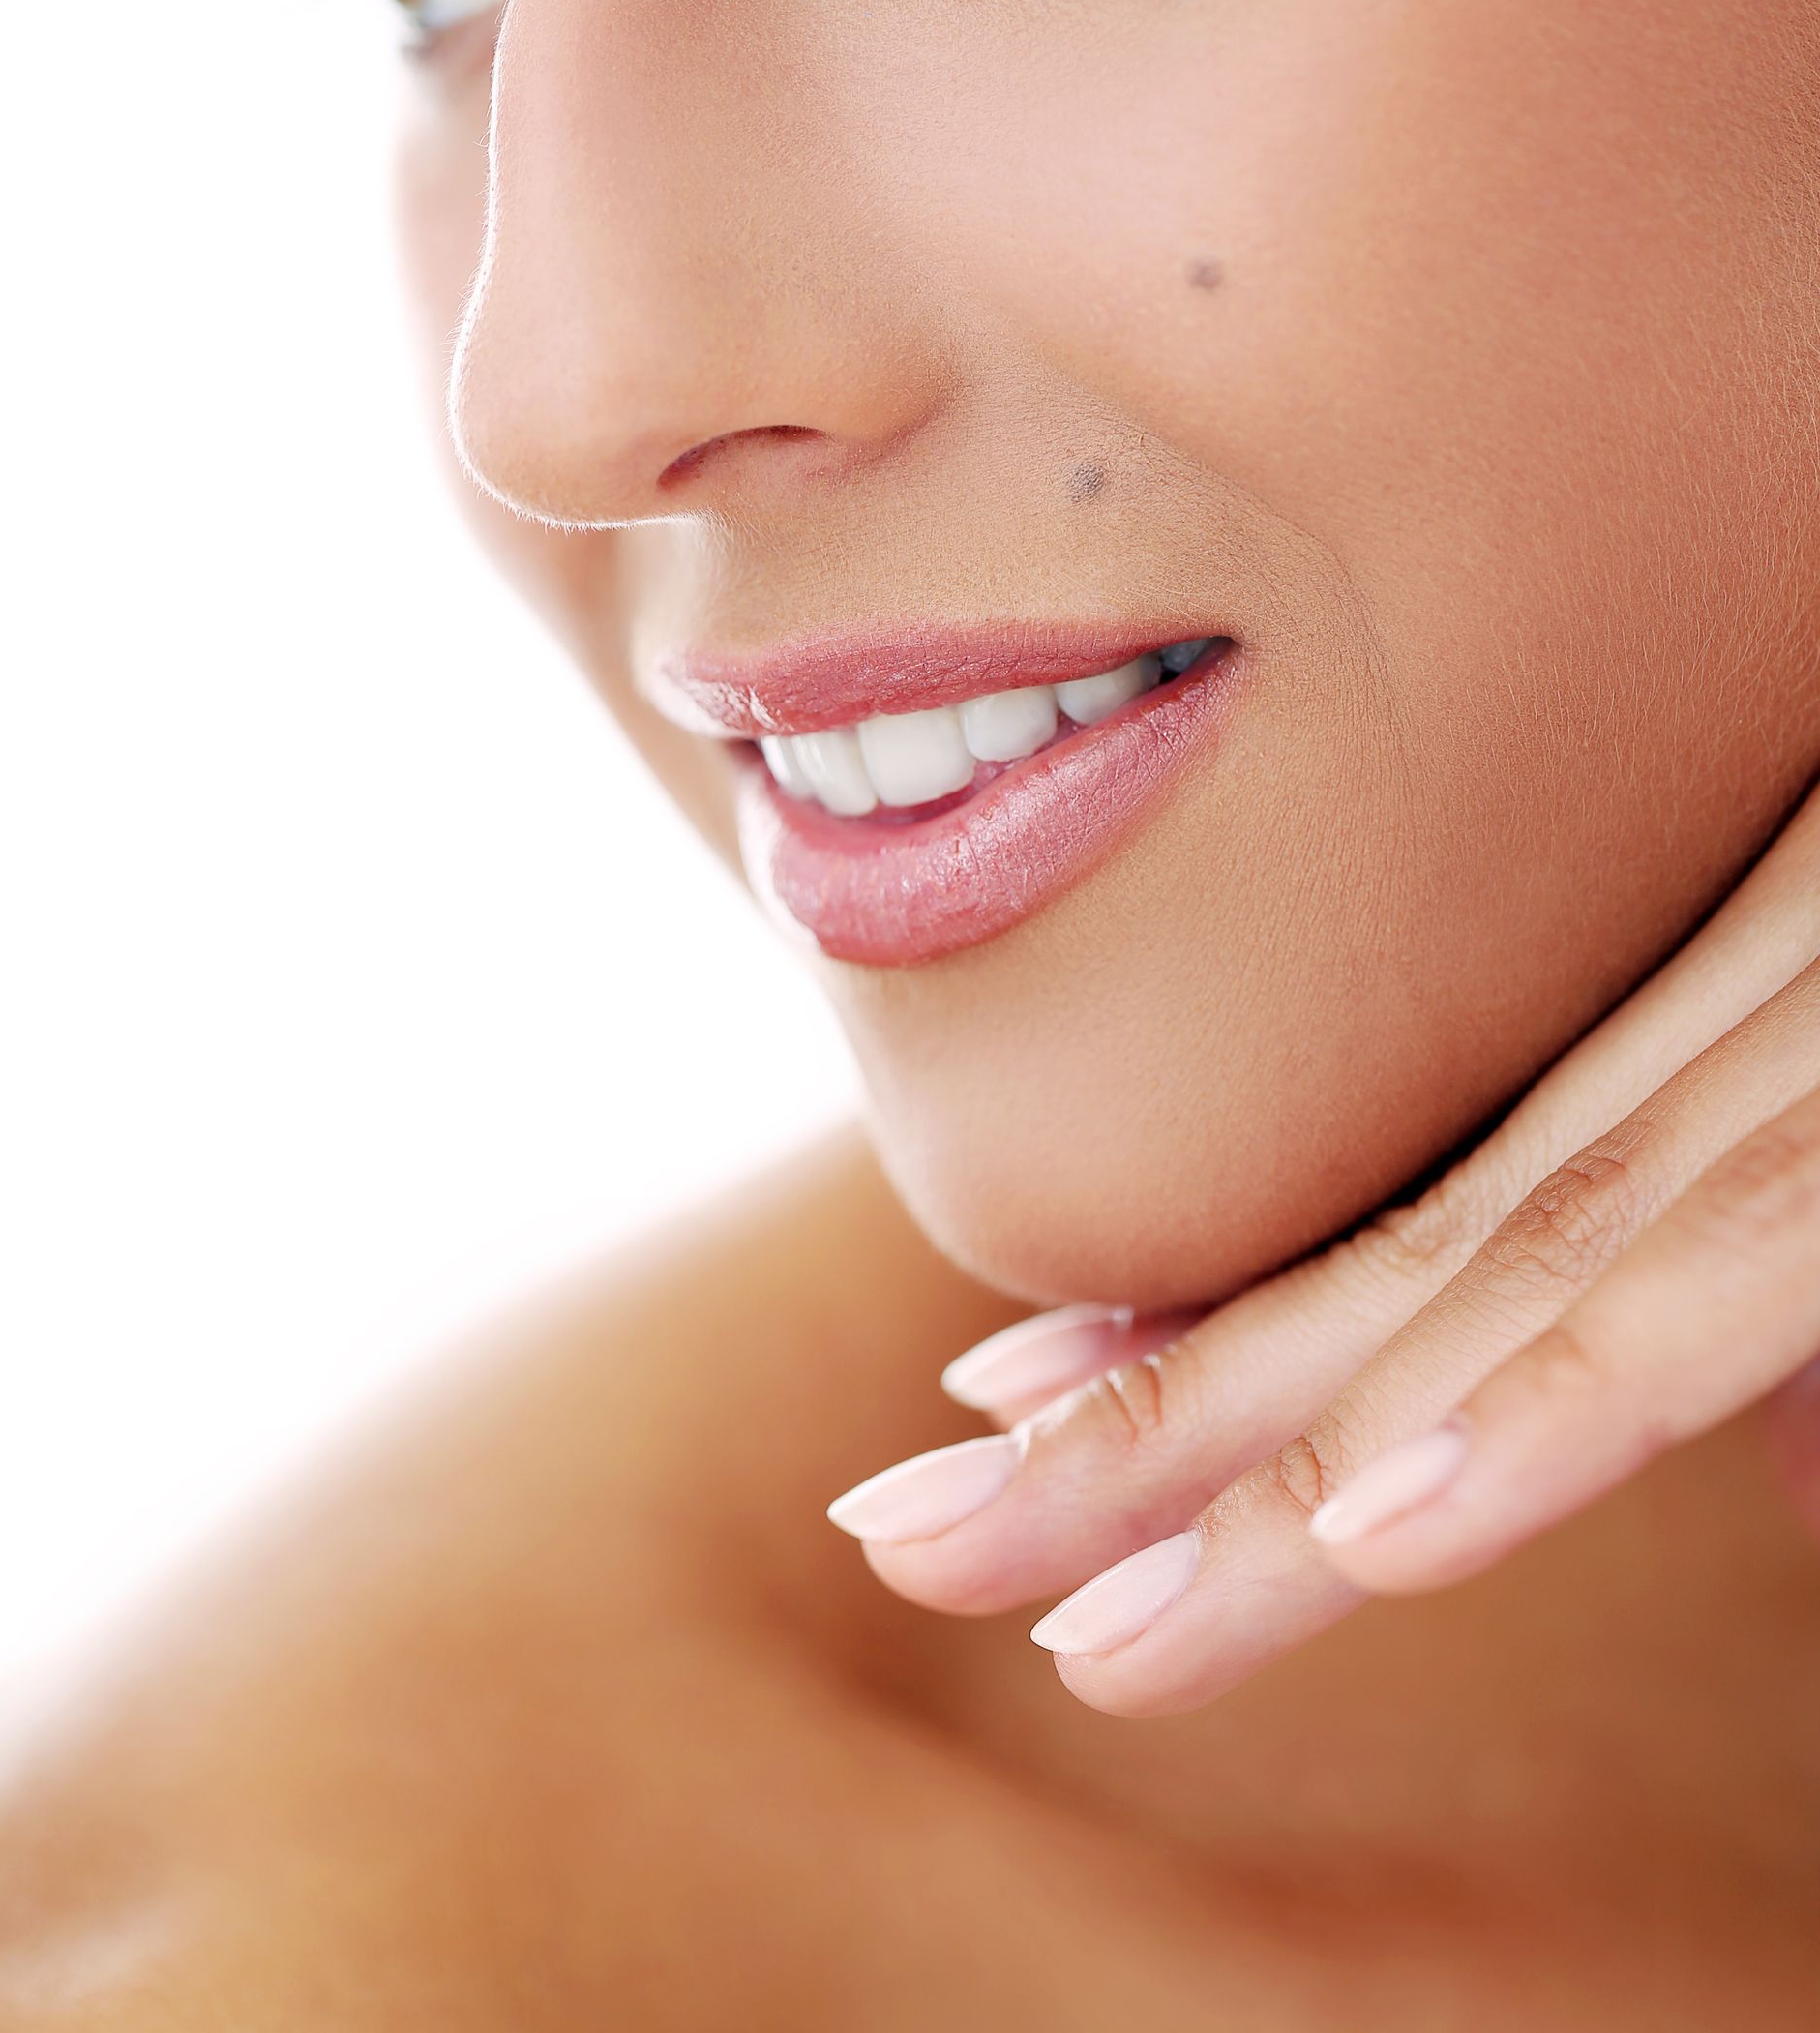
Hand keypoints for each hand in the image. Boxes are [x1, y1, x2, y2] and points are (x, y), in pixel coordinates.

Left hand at [826, 781, 1819, 1715]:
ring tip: (1076, 1622)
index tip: (992, 1406)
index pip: (1438, 1203)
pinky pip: (1726, 1276)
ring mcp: (1810, 1049)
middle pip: (1412, 1256)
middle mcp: (1739, 1015)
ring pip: (1504, 1281)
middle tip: (907, 1532)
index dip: (1213, 1322)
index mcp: (1728, 1015)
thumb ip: (1778, 1256)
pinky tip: (1367, 1532)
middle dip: (1151, 1426)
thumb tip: (1786, 1480)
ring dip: (1274, 1465)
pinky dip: (1541, 1415)